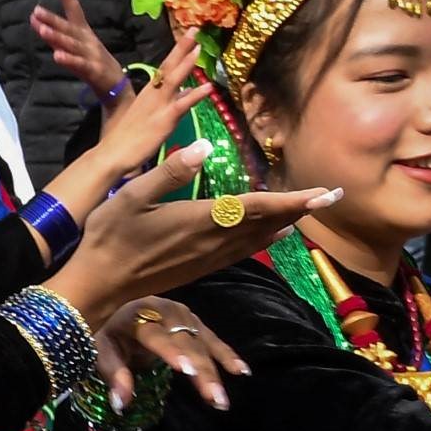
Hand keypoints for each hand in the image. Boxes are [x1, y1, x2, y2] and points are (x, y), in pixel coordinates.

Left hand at [32, 0, 125, 96]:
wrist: (115, 85)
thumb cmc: (92, 62)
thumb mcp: (72, 47)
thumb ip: (53, 34)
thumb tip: (33, 19)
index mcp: (84, 32)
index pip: (74, 9)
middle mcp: (87, 40)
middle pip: (69, 27)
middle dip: (53, 19)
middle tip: (37, 10)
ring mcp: (91, 54)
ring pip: (72, 44)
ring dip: (57, 37)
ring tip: (42, 30)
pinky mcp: (94, 70)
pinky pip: (79, 64)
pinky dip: (69, 59)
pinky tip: (56, 56)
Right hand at [51, 138, 340, 323]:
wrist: (98, 285)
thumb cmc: (108, 236)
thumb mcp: (131, 195)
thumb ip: (170, 171)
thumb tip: (206, 144)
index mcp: (200, 219)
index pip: (258, 206)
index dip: (295, 199)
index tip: (326, 193)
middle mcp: (212, 241)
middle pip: (266, 223)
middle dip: (300, 209)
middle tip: (332, 196)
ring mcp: (207, 258)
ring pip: (257, 239)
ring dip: (284, 223)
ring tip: (307, 211)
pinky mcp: (199, 268)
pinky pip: (242, 251)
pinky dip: (264, 240)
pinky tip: (273, 236)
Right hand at [82, 32, 208, 179]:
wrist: (111, 155)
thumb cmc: (125, 140)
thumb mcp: (145, 117)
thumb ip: (166, 104)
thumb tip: (185, 94)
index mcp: (147, 94)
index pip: (163, 69)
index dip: (176, 52)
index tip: (188, 37)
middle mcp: (152, 95)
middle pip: (168, 67)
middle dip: (181, 48)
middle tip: (194, 29)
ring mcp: (158, 106)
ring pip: (174, 80)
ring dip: (187, 63)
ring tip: (200, 46)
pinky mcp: (163, 120)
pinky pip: (182, 105)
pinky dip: (195, 95)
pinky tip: (208, 87)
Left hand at [95, 298, 244, 412]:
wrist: (115, 305)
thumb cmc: (107, 332)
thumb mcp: (101, 352)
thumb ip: (114, 375)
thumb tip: (122, 404)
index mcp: (138, 316)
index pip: (157, 337)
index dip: (172, 353)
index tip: (188, 370)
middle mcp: (165, 312)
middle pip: (186, 344)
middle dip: (202, 372)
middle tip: (214, 398)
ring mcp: (183, 314)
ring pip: (202, 344)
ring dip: (216, 370)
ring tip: (222, 397)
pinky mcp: (193, 320)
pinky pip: (211, 339)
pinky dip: (226, 355)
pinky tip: (241, 370)